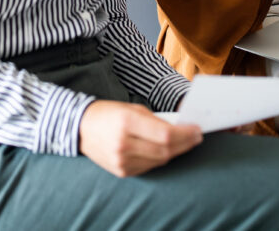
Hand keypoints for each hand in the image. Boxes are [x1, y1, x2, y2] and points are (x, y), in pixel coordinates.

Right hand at [79, 100, 202, 176]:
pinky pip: (149, 167)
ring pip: (159, 160)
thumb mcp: (132, 108)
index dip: (185, 134)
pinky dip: (160, 158)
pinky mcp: (122, 171)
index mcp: (126, 122)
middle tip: (197, 137)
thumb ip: (156, 120)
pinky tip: (166, 150)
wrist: (81, 128)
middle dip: (185, 143)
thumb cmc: (109, 114)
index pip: (165, 134)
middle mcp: (123, 144)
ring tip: (184, 143)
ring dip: (175, 152)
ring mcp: (121, 161)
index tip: (198, 130)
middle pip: (165, 149)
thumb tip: (180, 130)